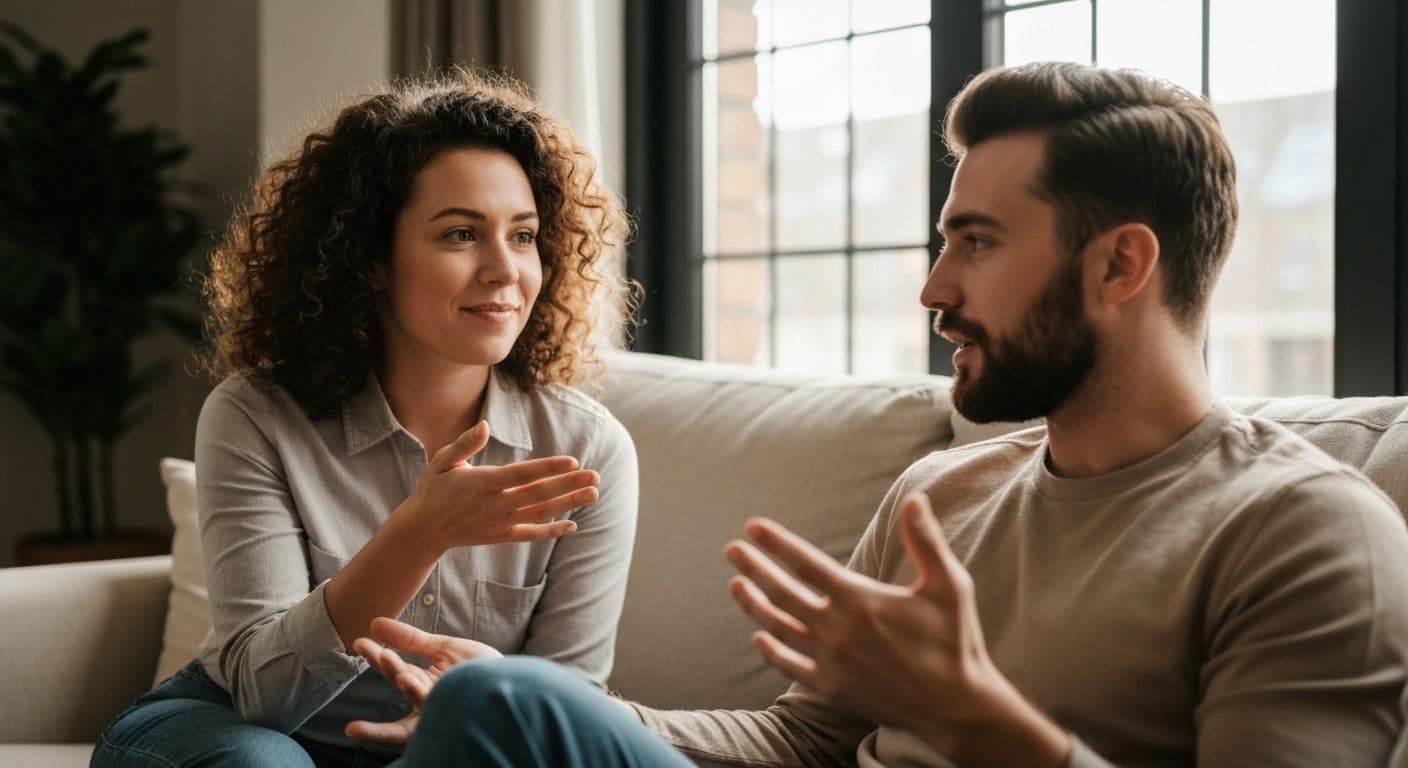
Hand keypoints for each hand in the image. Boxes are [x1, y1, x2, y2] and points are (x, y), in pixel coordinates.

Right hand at [345, 617, 501, 744]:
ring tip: (393, 665)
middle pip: (401, 685)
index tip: (359, 641)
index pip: (394, 668)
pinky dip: (421, 694)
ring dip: (405, 681)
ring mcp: (441, 707)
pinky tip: (411, 681)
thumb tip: (374, 623)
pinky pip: (436, 704)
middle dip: (386, 670)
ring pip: (417, 698)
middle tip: (373, 653)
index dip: (377, 656)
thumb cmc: (478, 669)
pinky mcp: (456, 711)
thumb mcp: (442, 649)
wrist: (513, 684)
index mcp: (420, 686)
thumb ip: (410, 640)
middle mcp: (426, 701)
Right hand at [399, 421, 600, 549]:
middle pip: (538, 493)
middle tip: (595, 476)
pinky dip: (551, 531)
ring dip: (568, 504)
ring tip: (593, 494)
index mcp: (483, 482)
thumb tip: (485, 425)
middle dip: (569, 484)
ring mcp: (499, 522)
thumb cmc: (433, 489)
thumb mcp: (442, 460)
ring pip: (540, 512)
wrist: (422, 530)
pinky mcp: (499, 536)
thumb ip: (465, 443)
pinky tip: (572, 525)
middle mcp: (494, 504)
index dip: (548, 468)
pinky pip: (530, 534)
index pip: (522, 474)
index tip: (573, 462)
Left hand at [724, 494, 1068, 766]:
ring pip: (779, 627)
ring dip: (754, 603)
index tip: (753, 527)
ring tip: (736, 584)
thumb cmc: (955, 642)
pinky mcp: (831, 688)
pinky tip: (759, 636)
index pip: (806, 563)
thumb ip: (926, 541)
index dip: (777, 543)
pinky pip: (789, 666)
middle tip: (732, 549)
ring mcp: (830, 661)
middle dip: (754, 567)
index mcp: (860, 600)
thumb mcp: (949, 585)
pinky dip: (770, 649)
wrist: (955, 706)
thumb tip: (914, 499)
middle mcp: (837, 630)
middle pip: (782, 592)